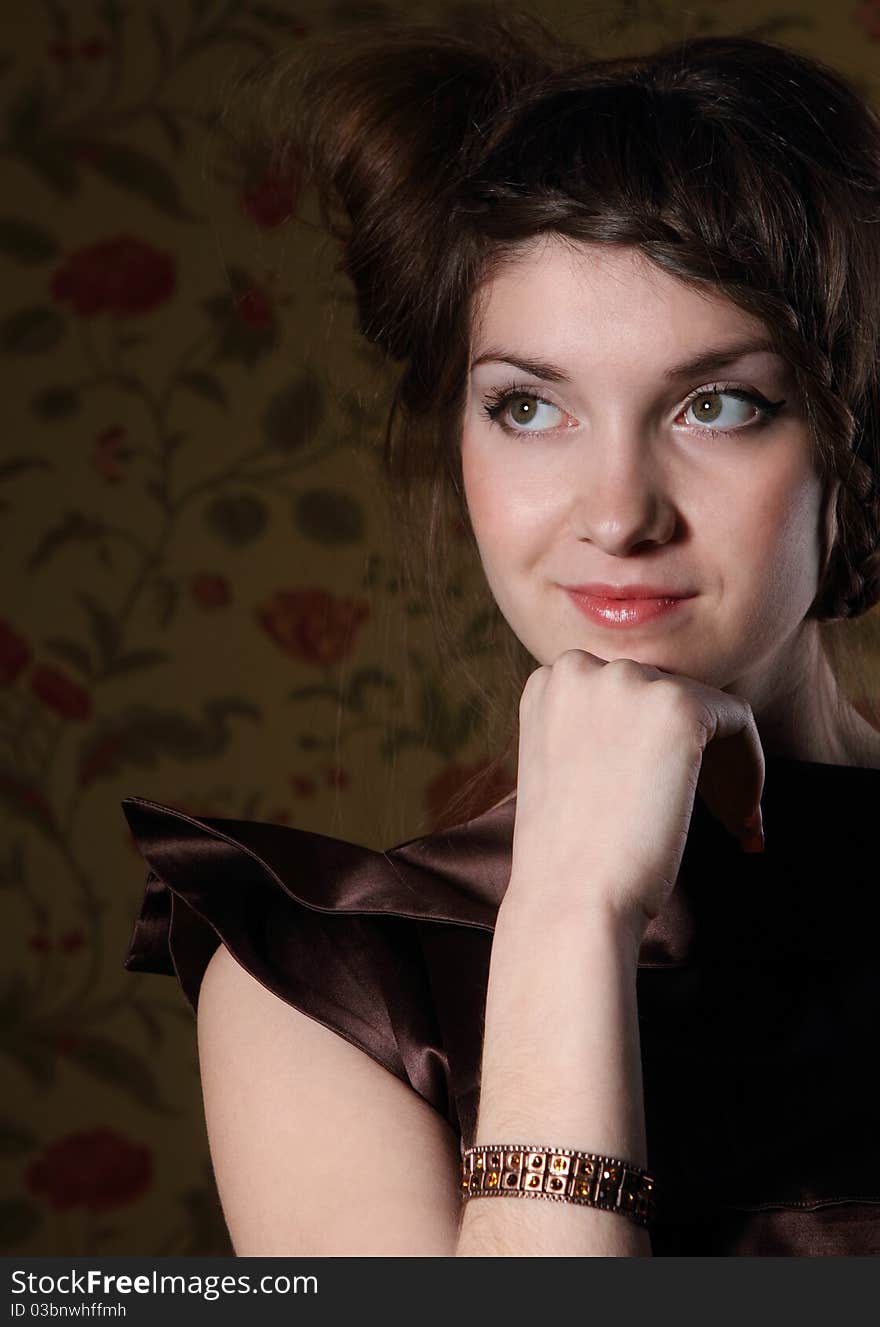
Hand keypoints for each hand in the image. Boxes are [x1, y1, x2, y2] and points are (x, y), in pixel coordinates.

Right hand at [507, 649, 765, 936]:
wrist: (572, 899)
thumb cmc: (568, 858)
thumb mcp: (564, 769)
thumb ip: (599, 731)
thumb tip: (660, 726)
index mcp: (550, 682)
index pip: (629, 692)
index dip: (657, 746)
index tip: (668, 795)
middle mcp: (582, 668)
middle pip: (669, 693)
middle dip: (698, 755)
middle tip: (718, 817)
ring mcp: (629, 682)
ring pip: (707, 708)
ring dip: (726, 764)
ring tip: (734, 823)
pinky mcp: (677, 706)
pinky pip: (739, 720)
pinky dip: (751, 767)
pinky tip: (741, 819)